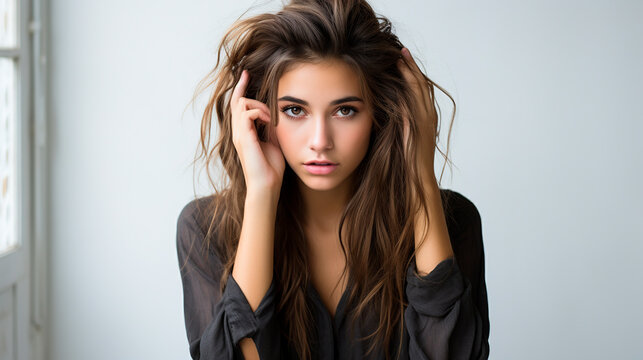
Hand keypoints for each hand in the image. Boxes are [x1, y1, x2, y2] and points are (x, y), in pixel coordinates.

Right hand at [230, 70, 284, 191]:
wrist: (267, 184)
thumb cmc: (271, 166)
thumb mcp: (273, 140)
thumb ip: (269, 126)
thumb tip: (272, 113)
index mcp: (243, 131)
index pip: (237, 104)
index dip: (241, 88)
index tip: (245, 74)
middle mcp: (237, 131)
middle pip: (237, 100)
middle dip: (249, 92)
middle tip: (262, 99)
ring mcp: (239, 134)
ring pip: (241, 104)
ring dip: (258, 106)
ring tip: (269, 118)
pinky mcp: (244, 138)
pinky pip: (247, 113)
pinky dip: (259, 113)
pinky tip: (268, 122)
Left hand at [397, 47, 437, 183]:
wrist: (415, 181)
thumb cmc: (404, 166)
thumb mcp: (400, 141)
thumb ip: (395, 126)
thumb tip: (381, 115)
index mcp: (425, 120)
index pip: (419, 91)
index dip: (411, 75)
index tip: (401, 60)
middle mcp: (428, 116)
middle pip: (421, 84)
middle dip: (412, 67)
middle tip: (401, 50)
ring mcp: (425, 119)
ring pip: (419, 87)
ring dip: (410, 70)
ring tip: (400, 55)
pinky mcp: (419, 123)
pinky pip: (414, 97)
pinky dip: (407, 83)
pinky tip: (398, 73)